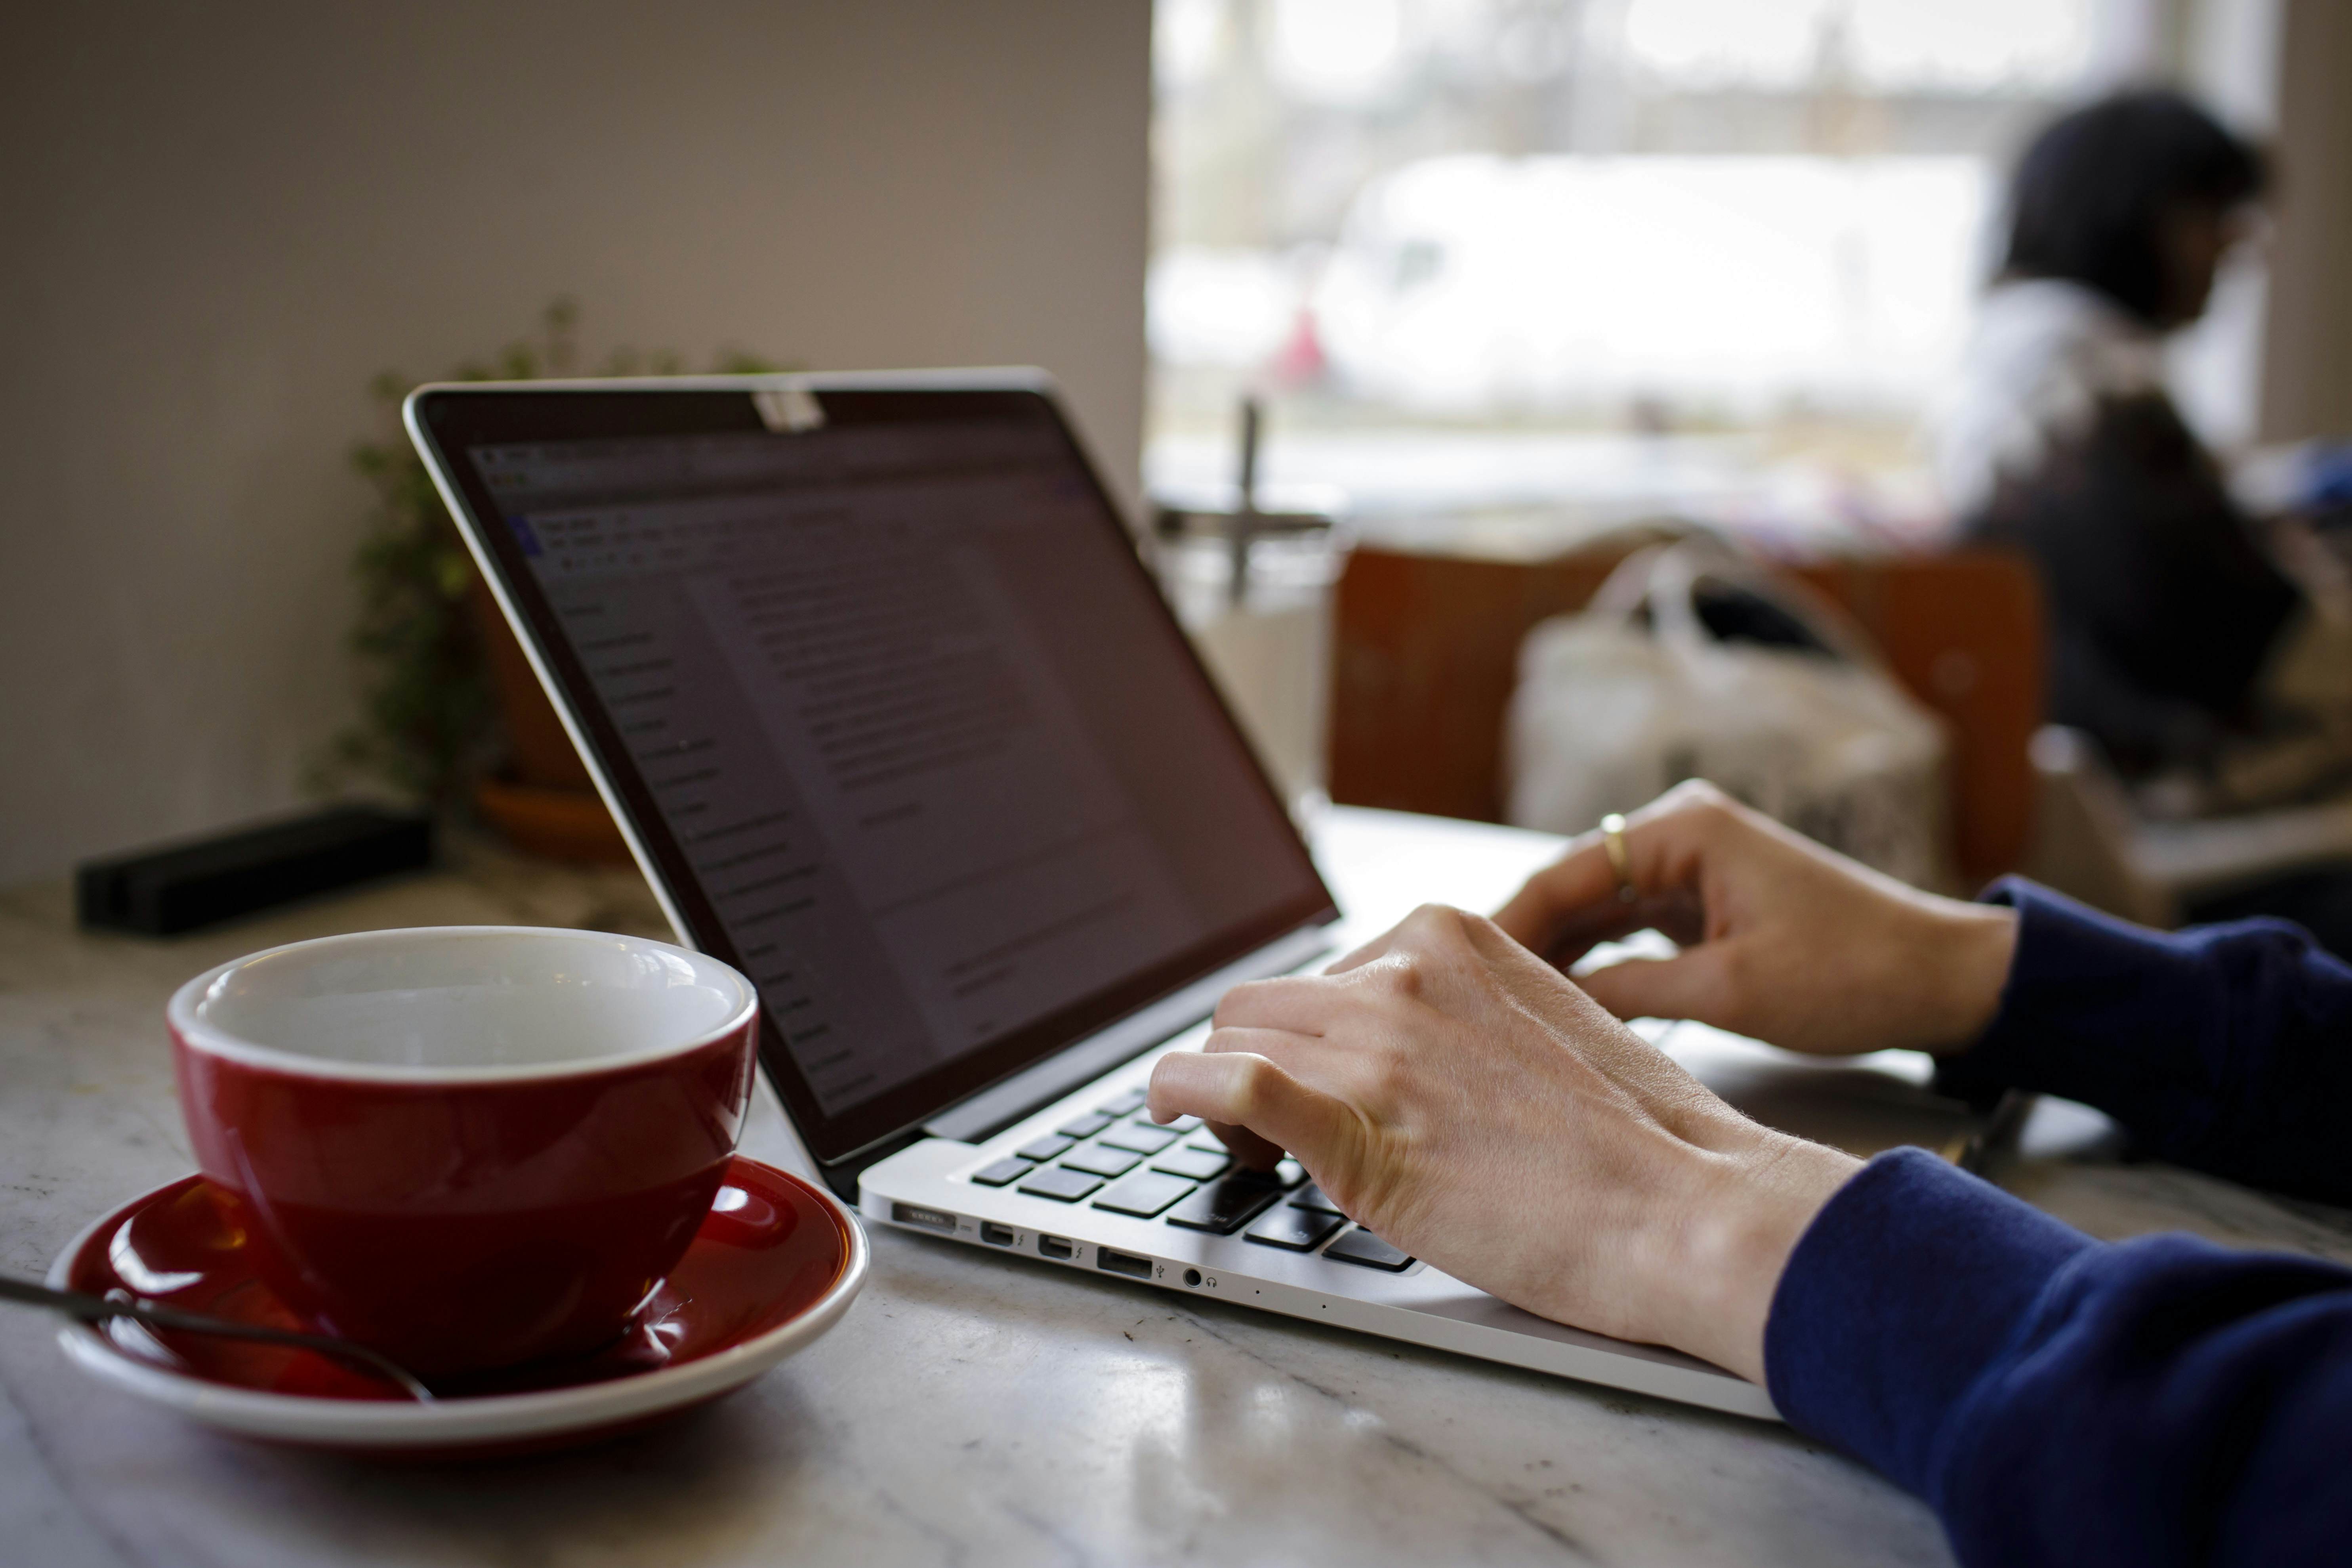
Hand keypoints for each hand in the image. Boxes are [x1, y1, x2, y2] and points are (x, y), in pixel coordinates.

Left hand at [1147, 905, 1859, 1383]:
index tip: (1319, 1076)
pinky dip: (1178, 1095)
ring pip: (1230, 1040)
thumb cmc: (1643, 1142)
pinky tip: (1173, 1116)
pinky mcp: (1355, 1131)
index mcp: (1451, 938)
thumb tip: (1410, 1048)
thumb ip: (1465, 1018)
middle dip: (1254, 1059)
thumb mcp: (1545, 1026)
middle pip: (1262, 1003)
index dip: (1308, 1033)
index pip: (1325, 970)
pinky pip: (1224, 1084)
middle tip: (1272, 1127)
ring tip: (1253, 1151)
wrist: (1691, 1209)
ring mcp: (1376, 1048)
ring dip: (1220, 1093)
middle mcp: (1403, 976)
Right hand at [1493, 781, 2017, 1058]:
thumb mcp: (1731, 990)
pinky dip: (1597, 960)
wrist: (1940, 977)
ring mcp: (1695, 865)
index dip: (1509, 920)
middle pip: (1575, 885)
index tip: (1459, 961)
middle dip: (1522, 937)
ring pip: (1598, 908)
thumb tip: (1551, 1004)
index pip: (1568, 871)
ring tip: (1499, 1001)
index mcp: (1688, 829)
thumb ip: (1633, 990)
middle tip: (1465, 989)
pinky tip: (1559, 997)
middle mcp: (1683, 832)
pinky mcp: (1707, 899)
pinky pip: (1630, 925)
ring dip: (1556, 952)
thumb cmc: (1854, 972)